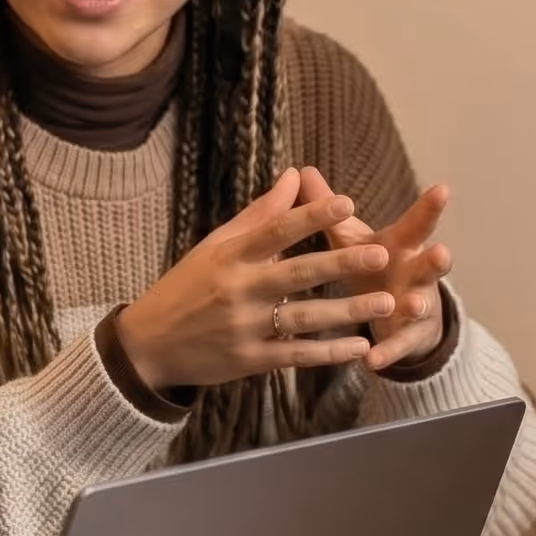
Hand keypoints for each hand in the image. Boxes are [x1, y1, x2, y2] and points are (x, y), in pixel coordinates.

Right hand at [112, 167, 395, 390]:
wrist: (148, 345)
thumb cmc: (186, 287)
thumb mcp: (214, 246)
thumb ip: (258, 214)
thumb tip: (293, 176)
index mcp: (229, 256)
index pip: (275, 230)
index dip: (311, 216)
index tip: (347, 203)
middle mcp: (238, 290)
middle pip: (297, 273)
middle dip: (341, 262)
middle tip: (381, 254)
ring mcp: (244, 328)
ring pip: (305, 318)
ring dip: (348, 310)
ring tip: (387, 301)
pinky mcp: (249, 360)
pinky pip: (296, 356)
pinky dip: (330, 353)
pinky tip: (361, 347)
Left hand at [299, 166, 452, 372]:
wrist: (398, 315)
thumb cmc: (372, 265)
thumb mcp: (353, 237)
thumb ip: (330, 208)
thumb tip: (301, 169)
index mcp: (401, 246)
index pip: (417, 223)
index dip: (430, 207)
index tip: (443, 189)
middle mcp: (415, 273)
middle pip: (431, 264)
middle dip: (437, 259)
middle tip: (440, 251)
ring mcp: (415, 306)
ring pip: (420, 305)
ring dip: (415, 304)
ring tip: (411, 303)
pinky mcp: (405, 337)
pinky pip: (395, 346)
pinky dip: (384, 352)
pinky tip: (371, 361)